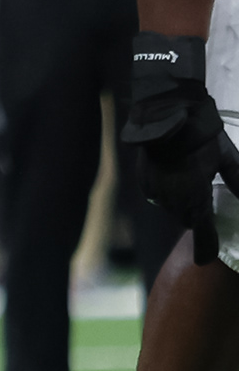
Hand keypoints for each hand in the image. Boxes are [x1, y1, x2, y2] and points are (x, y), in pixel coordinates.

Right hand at [124, 33, 238, 265]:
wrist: (164, 110)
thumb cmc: (200, 132)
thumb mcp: (226, 156)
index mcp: (195, 197)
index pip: (202, 232)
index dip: (206, 247)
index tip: (205, 259)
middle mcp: (172, 199)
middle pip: (187, 218)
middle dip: (197, 215)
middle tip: (205, 202)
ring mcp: (155, 190)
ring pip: (172, 208)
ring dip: (182, 203)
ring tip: (190, 185)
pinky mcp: (143, 180)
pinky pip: (159, 195)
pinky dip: (168, 192)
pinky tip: (175, 176)